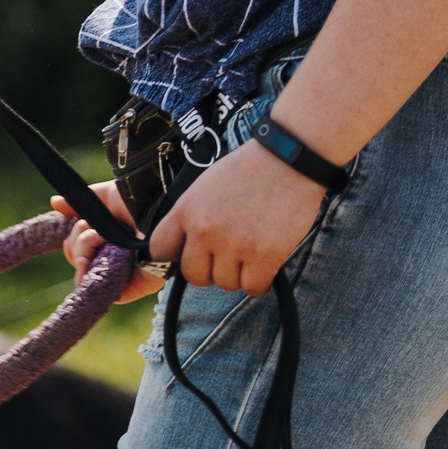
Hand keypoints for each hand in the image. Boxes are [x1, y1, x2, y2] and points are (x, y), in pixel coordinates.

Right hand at [52, 179, 163, 303]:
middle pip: (73, 255)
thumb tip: (54, 202)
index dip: (74, 234)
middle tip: (98, 230)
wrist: (162, 211)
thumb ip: (82, 201)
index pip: (75, 245)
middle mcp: (111, 257)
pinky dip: (90, 272)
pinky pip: (96, 288)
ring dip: (85, 248)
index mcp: (108, 238)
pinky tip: (98, 258)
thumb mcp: (108, 197)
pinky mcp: (127, 289)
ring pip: (81, 269)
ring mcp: (118, 274)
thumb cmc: (144, 202)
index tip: (84, 222)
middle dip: (80, 239)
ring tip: (105, 239)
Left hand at [141, 140, 328, 293]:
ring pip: (225, 283)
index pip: (160, 251)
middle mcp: (205, 231)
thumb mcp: (202, 187)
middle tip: (224, 258)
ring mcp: (234, 245)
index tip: (187, 255)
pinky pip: (253, 288)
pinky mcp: (265, 257)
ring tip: (248, 253)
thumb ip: (189, 216)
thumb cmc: (247, 170)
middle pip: (193, 276)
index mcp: (185, 211)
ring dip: (237, 275)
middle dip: (208, 270)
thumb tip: (182, 246)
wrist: (287, 160)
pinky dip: (259, 281)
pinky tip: (264, 264)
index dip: (173, 257)